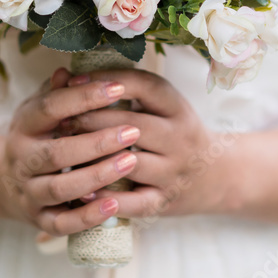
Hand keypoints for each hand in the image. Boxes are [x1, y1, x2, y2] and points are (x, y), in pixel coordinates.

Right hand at [0, 67, 143, 235]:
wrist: (7, 184)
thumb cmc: (38, 138)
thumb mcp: (40, 111)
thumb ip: (57, 92)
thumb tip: (68, 72)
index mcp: (24, 127)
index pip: (50, 109)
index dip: (83, 97)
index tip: (117, 88)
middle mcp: (22, 161)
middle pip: (56, 153)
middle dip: (96, 143)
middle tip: (132, 131)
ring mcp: (29, 193)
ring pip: (60, 188)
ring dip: (96, 176)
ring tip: (130, 161)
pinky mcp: (40, 220)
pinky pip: (63, 223)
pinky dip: (88, 215)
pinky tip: (115, 203)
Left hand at [63, 69, 237, 219]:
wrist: (215, 176)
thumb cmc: (173, 133)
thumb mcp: (160, 105)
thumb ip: (121, 89)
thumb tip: (65, 75)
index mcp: (177, 107)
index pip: (143, 86)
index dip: (108, 81)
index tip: (75, 81)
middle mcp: (179, 138)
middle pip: (132, 124)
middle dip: (92, 119)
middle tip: (62, 119)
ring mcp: (173, 172)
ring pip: (130, 163)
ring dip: (95, 157)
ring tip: (65, 152)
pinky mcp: (164, 201)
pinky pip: (134, 203)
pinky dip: (108, 200)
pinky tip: (83, 194)